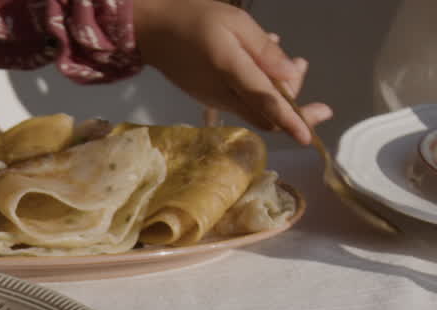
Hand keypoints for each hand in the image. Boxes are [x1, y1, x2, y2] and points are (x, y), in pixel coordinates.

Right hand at [134, 0, 331, 143]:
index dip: (290, 121)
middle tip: (301, 63)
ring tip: (286, 58)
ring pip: (256, 110)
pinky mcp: (209, 99)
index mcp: (231, 72)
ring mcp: (214, 100)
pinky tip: (259, 61)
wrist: (152, 31)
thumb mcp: (236, 22)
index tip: (308, 138)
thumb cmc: (194, 19)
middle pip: (265, 116)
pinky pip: (243, 102)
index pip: (266, 103)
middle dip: (292, 101)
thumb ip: (263, 50)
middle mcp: (222, 95)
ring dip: (278, 92)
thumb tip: (290, 75)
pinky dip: (260, 90)